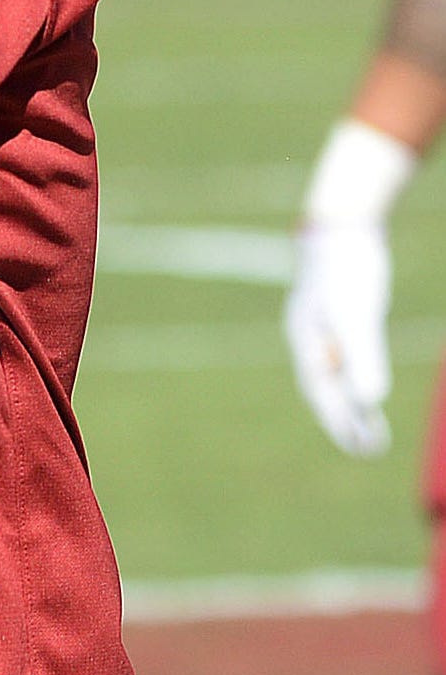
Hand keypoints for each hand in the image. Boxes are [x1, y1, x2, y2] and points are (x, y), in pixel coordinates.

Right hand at [284, 219, 392, 454]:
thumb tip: (367, 401)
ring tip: (366, 429)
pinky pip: (339, 358)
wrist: (342, 224)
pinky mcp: (333, 317)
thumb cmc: (348, 268)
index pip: (323, 393)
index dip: (341, 423)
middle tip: (366, 449)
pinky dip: (350, 378)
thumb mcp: (357, 314)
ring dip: (345, 403)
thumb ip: (362, 356)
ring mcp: (318, 328)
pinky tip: (361, 383)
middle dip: (342, 420)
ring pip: (329, 375)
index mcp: (307, 341)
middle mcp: (309, 339)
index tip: (362, 449)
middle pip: (322, 388)